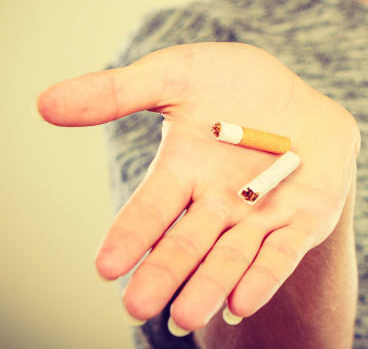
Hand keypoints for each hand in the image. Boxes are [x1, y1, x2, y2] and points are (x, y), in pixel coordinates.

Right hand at [38, 43, 359, 331]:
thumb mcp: (177, 76)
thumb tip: (43, 104)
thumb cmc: (237, 85)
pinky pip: (281, 253)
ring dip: (211, 284)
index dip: (129, 235)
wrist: (300, 98)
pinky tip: (243, 301)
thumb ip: (118, 92)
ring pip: (232, 256)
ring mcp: (260, 216)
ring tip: (187, 314)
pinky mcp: (301, 220)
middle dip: (165, 271)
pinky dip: (263, 276)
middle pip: (187, 243)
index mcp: (184, 173)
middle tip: (138, 304)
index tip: (106, 265)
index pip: (150, 210)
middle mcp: (218, 204)